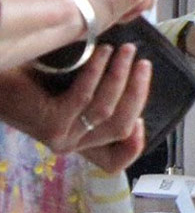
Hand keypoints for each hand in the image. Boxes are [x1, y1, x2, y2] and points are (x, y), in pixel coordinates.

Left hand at [0, 45, 151, 172]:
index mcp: (79, 140)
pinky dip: (97, 71)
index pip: (114, 161)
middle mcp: (72, 145)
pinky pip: (85, 97)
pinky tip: (100, 51)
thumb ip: (101, 95)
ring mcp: (62, 138)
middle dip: (138, 91)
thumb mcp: (73, 91)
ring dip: (120, 75)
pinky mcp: (51, 125)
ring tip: (124, 50)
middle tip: (143, 62)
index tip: (141, 119)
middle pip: (122, 126)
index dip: (134, 145)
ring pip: (107, 111)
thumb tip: (137, 78)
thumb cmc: (33, 78)